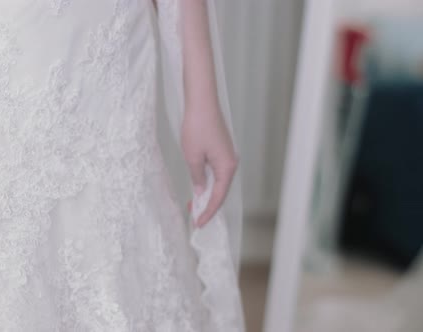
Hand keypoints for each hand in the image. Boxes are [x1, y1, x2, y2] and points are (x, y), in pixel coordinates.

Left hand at [181, 101, 237, 227]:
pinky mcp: (222, 150)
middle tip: (194, 217)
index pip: (218, 197)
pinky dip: (208, 183)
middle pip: (221, 191)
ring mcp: (228, 156)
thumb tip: (200, 191)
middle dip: (208, 205)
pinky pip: (217, 172)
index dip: (208, 211)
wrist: (202, 103)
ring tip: (194, 205)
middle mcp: (231, 163)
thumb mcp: (192, 157)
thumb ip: (197, 178)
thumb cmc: (197, 127)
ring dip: (207, 194)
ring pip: (219, 182)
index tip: (198, 223)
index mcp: (227, 167)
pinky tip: (199, 187)